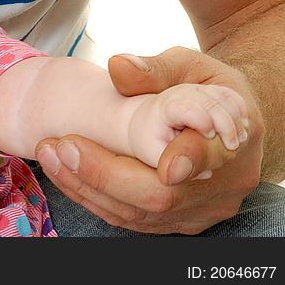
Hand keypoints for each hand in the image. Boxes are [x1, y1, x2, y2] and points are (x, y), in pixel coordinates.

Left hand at [34, 47, 262, 233]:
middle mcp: (222, 184)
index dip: (180, 161)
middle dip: (102, 173)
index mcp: (235, 138)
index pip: (206, 158)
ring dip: (86, 186)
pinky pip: (131, 219)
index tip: (152, 160)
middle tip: (57, 145)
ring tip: (48, 152)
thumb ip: (154, 68)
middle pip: (160, 196)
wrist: (224, 116)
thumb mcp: (188, 64)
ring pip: (139, 214)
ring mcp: (200, 209)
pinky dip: (92, 196)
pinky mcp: (178, 221)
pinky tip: (63, 171)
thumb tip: (118, 66)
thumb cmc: (203, 83)